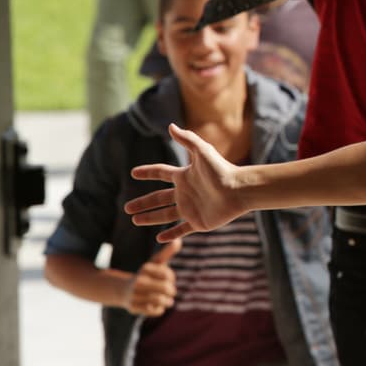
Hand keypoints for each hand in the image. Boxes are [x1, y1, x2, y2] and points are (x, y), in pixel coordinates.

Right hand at [123, 240, 180, 316]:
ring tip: (168, 301)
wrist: (125, 291)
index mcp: (145, 269)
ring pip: (160, 300)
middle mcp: (138, 281)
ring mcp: (134, 295)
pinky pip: (153, 311)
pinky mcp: (133, 308)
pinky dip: (159, 309)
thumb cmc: (147, 275)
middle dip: (171, 291)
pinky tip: (159, 306)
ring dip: (167, 301)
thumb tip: (178, 240)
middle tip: (172, 292)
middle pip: (165, 288)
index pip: (167, 274)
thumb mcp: (156, 263)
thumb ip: (167, 252)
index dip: (172, 278)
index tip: (170, 279)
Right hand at [125, 123, 248, 241]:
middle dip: (143, 203)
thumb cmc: (221, 170)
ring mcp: (191, 208)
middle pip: (159, 198)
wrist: (240, 190)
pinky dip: (171, 235)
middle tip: (126, 208)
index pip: (161, 173)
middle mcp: (186, 192)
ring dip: (150, 218)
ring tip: (134, 220)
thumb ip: (187, 139)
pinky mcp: (199, 222)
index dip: (148, 172)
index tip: (133, 173)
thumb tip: (171, 125)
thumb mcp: (203, 152)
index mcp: (185, 176)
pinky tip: (159, 240)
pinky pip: (182, 230)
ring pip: (166, 215)